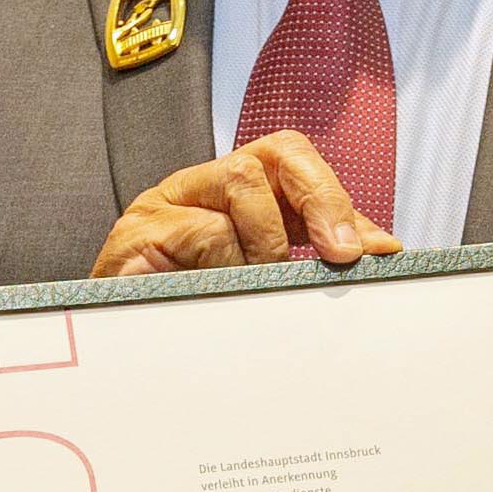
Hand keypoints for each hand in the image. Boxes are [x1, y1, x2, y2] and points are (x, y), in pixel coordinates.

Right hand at [93, 132, 397, 279]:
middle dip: (321, 197)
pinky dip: (225, 262)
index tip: (379, 250)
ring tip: (257, 279)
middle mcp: (206, 185)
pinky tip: (217, 288)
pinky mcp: (140, 228)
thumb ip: (309, 257)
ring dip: (265, 239)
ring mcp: (170, 201)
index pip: (299, 166)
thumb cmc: (189, 307)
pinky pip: (203, 229)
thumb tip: (380, 248)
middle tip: (339, 252)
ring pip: (242, 179)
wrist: (112, 340)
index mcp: (238, 194)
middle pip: (277, 150)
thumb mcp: (260, 277)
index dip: (342, 202)